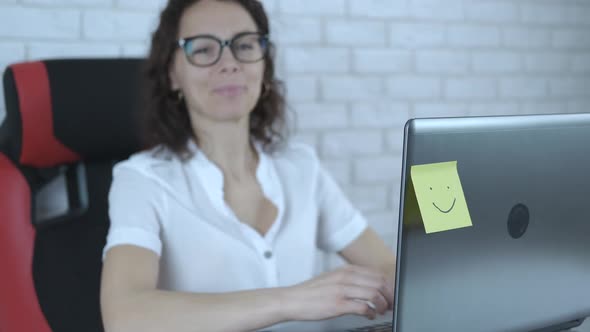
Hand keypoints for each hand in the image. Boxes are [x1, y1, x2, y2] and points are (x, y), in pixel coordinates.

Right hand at [279, 265, 393, 321]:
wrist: (292, 300)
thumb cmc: (311, 292)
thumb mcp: (332, 278)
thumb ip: (350, 279)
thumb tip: (368, 286)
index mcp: (345, 270)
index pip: (376, 274)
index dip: (388, 285)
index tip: (391, 293)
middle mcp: (345, 277)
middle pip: (378, 283)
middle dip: (389, 295)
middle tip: (390, 303)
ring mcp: (342, 290)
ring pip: (374, 294)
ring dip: (382, 304)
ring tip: (382, 310)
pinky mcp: (338, 304)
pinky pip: (363, 307)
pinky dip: (371, 312)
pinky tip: (370, 315)